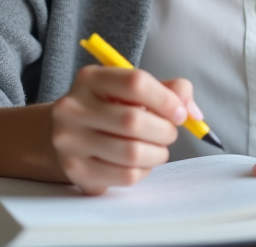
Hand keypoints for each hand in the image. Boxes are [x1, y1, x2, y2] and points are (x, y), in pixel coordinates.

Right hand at [47, 66, 201, 194]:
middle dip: (165, 130)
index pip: (135, 83)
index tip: (180, 112)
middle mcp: (73, 108)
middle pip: (134, 121)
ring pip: (132, 153)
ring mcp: (70, 141)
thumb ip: (167, 90)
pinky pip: (125, 176)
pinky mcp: (76, 171)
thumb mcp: (131, 90)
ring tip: (158, 149)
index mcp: (90, 79)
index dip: (166, 99)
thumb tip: (192, 112)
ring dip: (158, 153)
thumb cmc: (107, 109)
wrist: (62, 134)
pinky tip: (141, 163)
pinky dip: (144, 170)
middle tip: (170, 133)